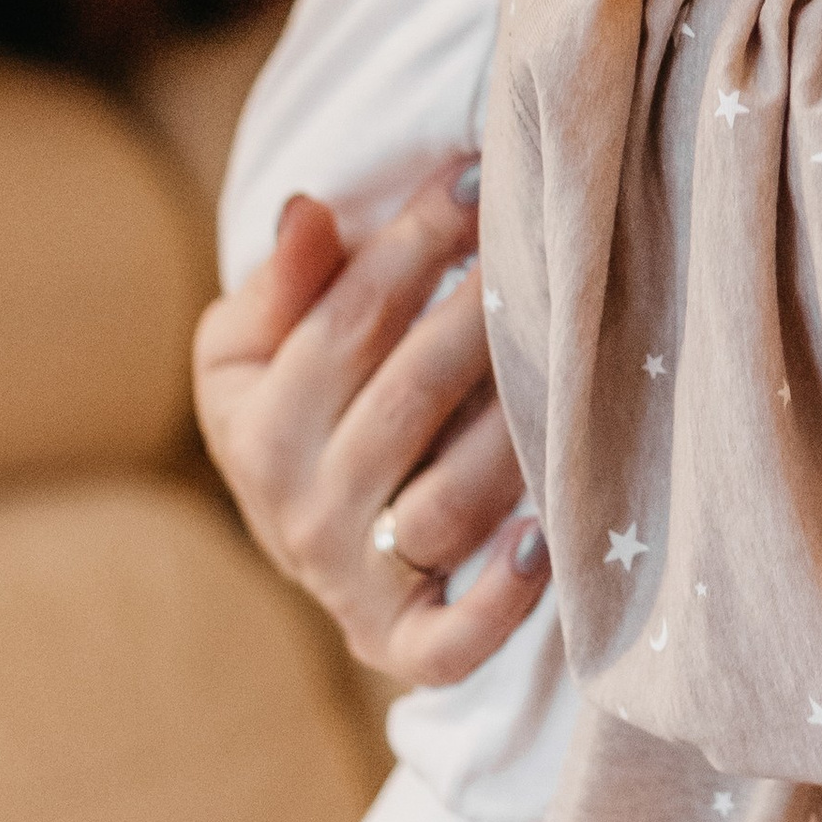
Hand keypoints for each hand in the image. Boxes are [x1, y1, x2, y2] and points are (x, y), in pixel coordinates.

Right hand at [192, 154, 547, 687]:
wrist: (301, 531)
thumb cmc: (296, 407)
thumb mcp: (251, 344)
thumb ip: (283, 280)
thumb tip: (308, 211)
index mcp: (258, 426)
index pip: (346, 320)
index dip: (415, 239)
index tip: (482, 175)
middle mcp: (300, 511)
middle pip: (407, 399)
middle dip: (478, 315)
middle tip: (546, 248)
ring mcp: (353, 583)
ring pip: (445, 506)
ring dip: (510, 436)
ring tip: (570, 361)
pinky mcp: (401, 646)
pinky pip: (448, 644)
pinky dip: (499, 603)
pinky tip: (546, 537)